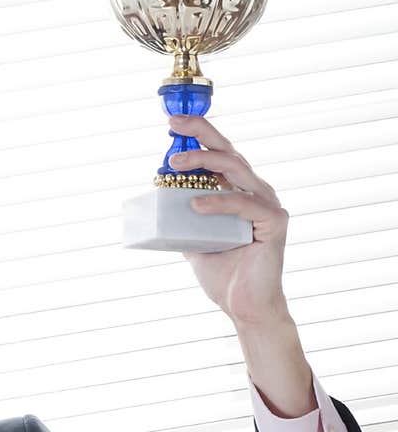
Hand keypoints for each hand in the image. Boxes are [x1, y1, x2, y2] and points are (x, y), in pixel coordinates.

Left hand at [168, 114, 290, 326]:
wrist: (245, 307)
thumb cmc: (224, 275)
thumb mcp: (193, 241)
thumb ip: (182, 220)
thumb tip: (157, 204)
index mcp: (239, 191)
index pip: (220, 154)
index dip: (199, 135)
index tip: (172, 123)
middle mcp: (256, 191)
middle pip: (229, 151)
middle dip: (201, 133)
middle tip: (174, 124)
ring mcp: (267, 205)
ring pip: (236, 169)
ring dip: (205, 161)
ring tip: (176, 164)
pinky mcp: (274, 222)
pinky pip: (243, 204)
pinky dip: (219, 202)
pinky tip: (195, 205)